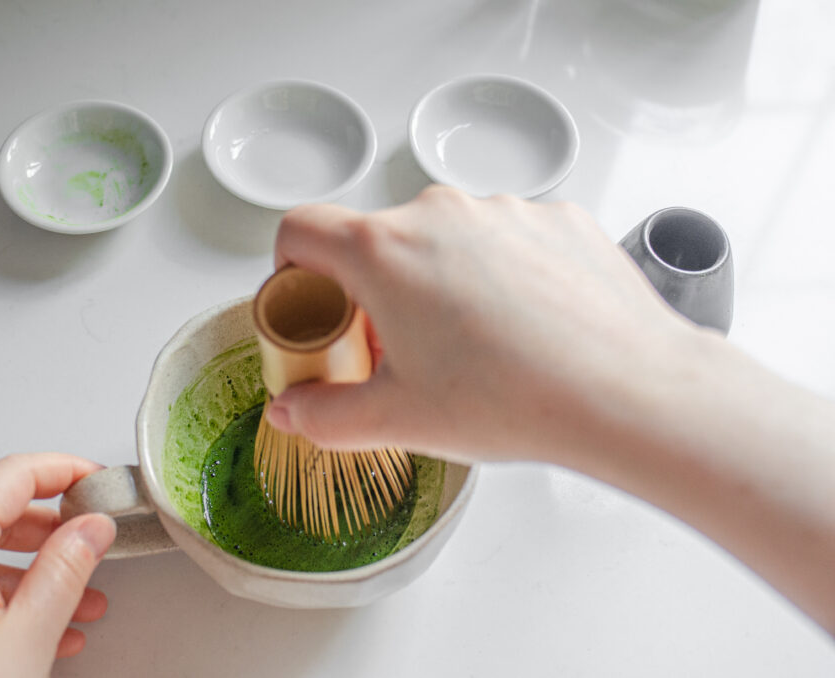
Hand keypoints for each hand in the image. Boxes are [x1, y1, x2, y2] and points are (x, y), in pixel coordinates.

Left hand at [0, 453, 116, 677]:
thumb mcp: (30, 633)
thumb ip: (68, 567)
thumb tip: (93, 527)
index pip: (14, 475)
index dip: (67, 471)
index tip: (102, 482)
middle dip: (55, 531)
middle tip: (100, 544)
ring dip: (36, 571)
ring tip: (84, 603)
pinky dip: (4, 596)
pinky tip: (45, 629)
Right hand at [267, 186, 834, 634]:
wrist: (625, 391)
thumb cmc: (513, 399)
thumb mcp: (398, 419)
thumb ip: (325, 415)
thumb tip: (294, 412)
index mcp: (384, 251)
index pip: (301, 228)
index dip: (291, 267)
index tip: (312, 302)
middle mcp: (439, 213)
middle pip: (377, 237)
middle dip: (374, 288)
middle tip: (400, 348)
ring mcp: (503, 209)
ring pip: (445, 237)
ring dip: (440, 277)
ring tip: (474, 344)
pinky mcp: (556, 218)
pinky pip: (505, 236)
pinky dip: (501, 271)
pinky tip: (525, 324)